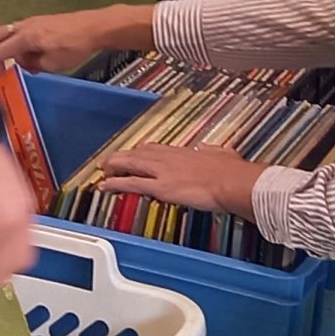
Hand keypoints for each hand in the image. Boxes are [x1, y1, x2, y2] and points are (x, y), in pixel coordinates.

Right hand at [0, 7, 123, 76]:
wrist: (94, 28)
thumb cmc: (74, 46)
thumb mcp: (51, 65)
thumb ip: (33, 65)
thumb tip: (25, 65)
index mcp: (24, 37)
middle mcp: (24, 26)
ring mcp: (33, 21)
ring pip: (10, 34)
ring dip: (10, 48)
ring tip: (23, 64)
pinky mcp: (42, 21)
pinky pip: (23, 33)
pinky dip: (21, 44)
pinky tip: (34, 56)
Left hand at [97, 144, 261, 216]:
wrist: (232, 181)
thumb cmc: (231, 171)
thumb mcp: (222, 153)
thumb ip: (212, 151)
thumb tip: (209, 149)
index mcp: (183, 152)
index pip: (154, 148)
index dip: (140, 152)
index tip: (133, 153)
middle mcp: (169, 158)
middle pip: (138, 154)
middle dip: (122, 157)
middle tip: (109, 161)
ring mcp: (162, 172)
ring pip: (130, 165)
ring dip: (114, 167)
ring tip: (103, 171)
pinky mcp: (160, 187)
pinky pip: (132, 184)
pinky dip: (116, 184)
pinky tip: (105, 186)